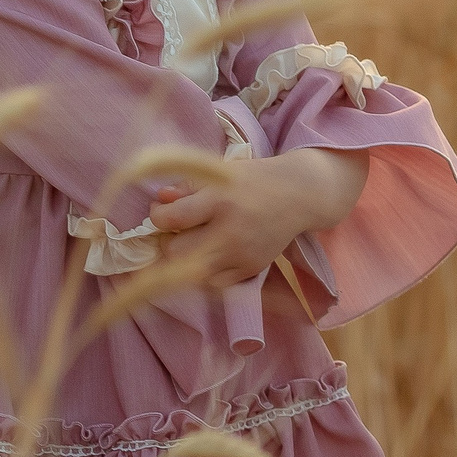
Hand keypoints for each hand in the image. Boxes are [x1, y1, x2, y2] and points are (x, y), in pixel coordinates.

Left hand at [147, 147, 369, 288]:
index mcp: (220, 200)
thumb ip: (187, 187)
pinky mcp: (251, 269)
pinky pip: (213, 282)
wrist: (299, 196)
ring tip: (195, 243)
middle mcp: (230, 231)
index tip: (162, 211)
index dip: (157, 216)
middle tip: (179, 230)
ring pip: (191, 272)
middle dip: (170, 240)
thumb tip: (159, 199)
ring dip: (186, 259)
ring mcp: (241, 254)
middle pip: (176, 251)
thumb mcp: (220, 174)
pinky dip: (206, 271)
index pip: (171, 219)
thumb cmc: (255, 180)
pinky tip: (212, 254)